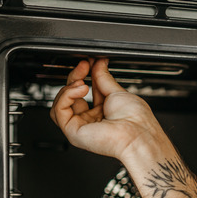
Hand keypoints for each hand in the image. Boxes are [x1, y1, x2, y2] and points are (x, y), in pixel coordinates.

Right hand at [50, 58, 164, 160]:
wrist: (137, 134)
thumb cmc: (135, 120)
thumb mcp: (118, 92)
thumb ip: (103, 77)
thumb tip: (98, 63)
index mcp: (104, 111)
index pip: (86, 90)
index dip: (85, 75)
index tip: (88, 62)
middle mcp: (92, 120)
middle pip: (71, 95)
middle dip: (76, 77)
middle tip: (84, 65)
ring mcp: (82, 126)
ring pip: (62, 103)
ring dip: (69, 87)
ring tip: (83, 82)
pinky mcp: (73, 132)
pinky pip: (59, 110)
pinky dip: (66, 95)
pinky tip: (81, 89)